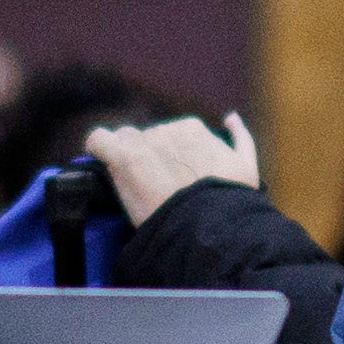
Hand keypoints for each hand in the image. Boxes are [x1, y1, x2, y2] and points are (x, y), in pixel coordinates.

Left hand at [85, 113, 260, 224]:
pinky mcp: (123, 159)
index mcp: (192, 129)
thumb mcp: (247, 167)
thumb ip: (240, 138)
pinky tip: (99, 160)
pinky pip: (98, 141)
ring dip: (124, 158)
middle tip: (152, 187)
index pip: (167, 135)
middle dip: (145, 158)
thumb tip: (230, 117)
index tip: (168, 179)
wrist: (209, 226)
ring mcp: (143, 143)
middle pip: (143, 139)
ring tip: (132, 184)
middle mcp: (166, 130)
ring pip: (122, 142)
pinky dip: (96, 149)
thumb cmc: (230, 202)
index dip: (164, 157)